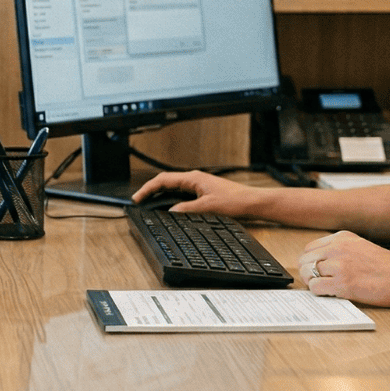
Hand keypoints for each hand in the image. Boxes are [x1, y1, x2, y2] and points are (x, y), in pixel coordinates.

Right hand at [134, 170, 271, 218]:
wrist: (252, 202)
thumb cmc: (235, 201)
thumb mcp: (207, 207)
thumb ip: (186, 210)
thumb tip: (170, 212)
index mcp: (193, 178)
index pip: (163, 180)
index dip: (147, 189)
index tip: (137, 198)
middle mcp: (194, 179)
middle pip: (166, 182)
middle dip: (150, 190)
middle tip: (139, 201)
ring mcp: (199, 185)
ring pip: (173, 188)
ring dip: (160, 194)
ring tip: (149, 204)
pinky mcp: (203, 192)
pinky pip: (181, 193)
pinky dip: (171, 198)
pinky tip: (169, 207)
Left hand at [299, 230, 389, 305]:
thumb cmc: (387, 267)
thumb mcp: (361, 247)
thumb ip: (340, 250)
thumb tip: (318, 261)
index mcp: (342, 237)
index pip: (310, 247)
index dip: (309, 261)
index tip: (314, 270)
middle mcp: (338, 248)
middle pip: (304, 260)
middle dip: (306, 272)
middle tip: (316, 282)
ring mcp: (340, 265)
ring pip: (307, 273)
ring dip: (311, 283)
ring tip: (324, 288)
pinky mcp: (343, 283)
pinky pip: (315, 287)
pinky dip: (319, 292)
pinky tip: (330, 293)